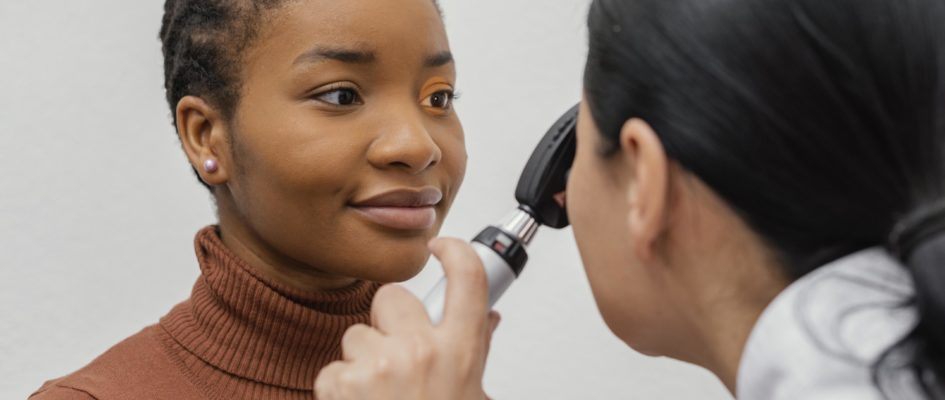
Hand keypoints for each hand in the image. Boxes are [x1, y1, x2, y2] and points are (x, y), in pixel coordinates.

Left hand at [314, 238, 500, 399]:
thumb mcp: (472, 395)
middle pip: (392, 296)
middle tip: (397, 355)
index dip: (453, 251)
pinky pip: (332, 367)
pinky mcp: (343, 384)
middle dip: (388, 320)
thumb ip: (474, 351)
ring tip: (379, 396)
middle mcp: (421, 351)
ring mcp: (379, 365)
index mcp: (460, 352)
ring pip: (355, 334)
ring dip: (362, 361)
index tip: (440, 246)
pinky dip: (340, 389)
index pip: (468, 277)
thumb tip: (486, 319)